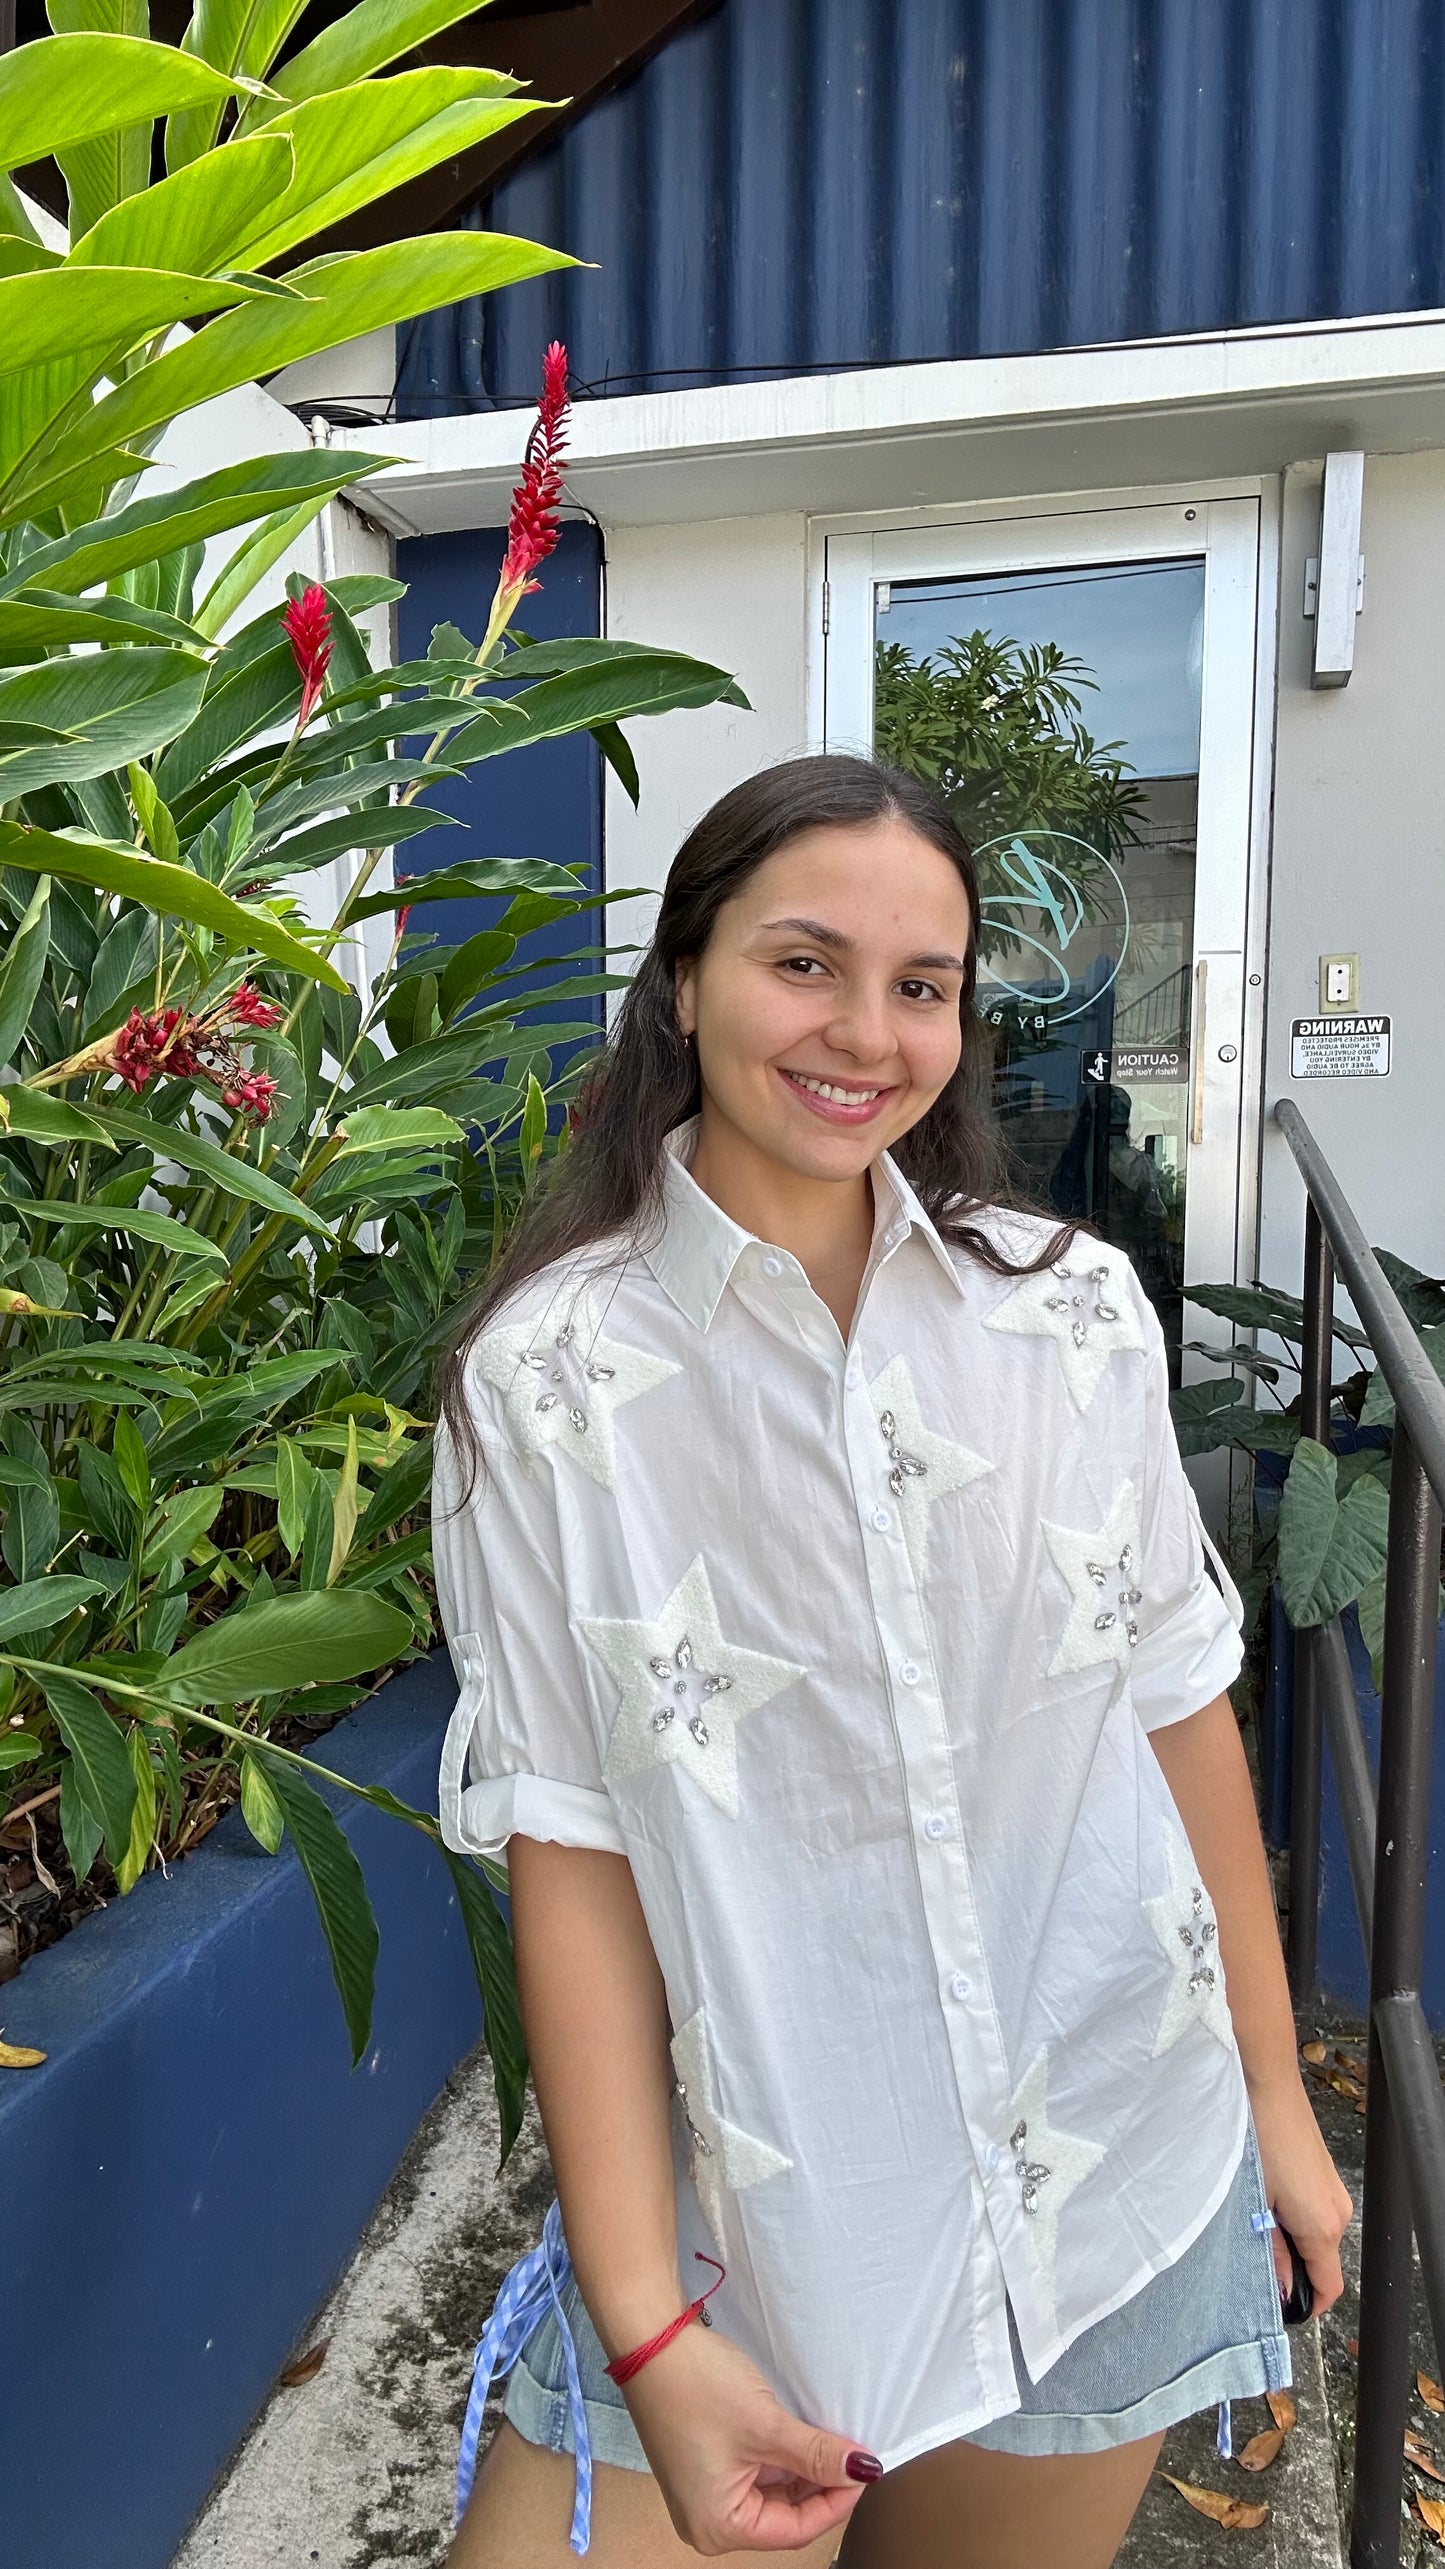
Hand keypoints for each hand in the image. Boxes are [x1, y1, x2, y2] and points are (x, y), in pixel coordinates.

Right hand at [619, 2318, 876, 2554]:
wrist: (649, 2338)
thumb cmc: (696, 2386)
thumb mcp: (766, 2425)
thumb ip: (817, 2455)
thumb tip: (863, 2470)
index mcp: (718, 2526)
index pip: (795, 2529)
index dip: (836, 2500)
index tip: (864, 2468)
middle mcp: (708, 2519)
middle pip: (784, 2514)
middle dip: (820, 2483)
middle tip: (853, 2451)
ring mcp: (705, 2490)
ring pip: (773, 2490)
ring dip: (803, 2467)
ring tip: (830, 2438)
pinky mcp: (706, 2462)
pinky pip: (755, 2471)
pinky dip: (782, 2455)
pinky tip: (802, 2432)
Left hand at [1249, 2073, 1353, 2313]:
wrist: (1264, 2083)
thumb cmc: (1257, 2138)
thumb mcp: (1254, 2204)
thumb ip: (1269, 2253)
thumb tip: (1279, 2289)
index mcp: (1322, 2226)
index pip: (1328, 2288)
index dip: (1305, 2305)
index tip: (1278, 2307)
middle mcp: (1336, 2211)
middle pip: (1319, 2261)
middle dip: (1288, 2267)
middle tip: (1249, 2256)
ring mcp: (1332, 2190)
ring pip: (1313, 2235)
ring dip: (1286, 2238)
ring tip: (1249, 2220)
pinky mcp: (1322, 2173)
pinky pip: (1311, 2210)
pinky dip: (1289, 2215)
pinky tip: (1259, 2198)